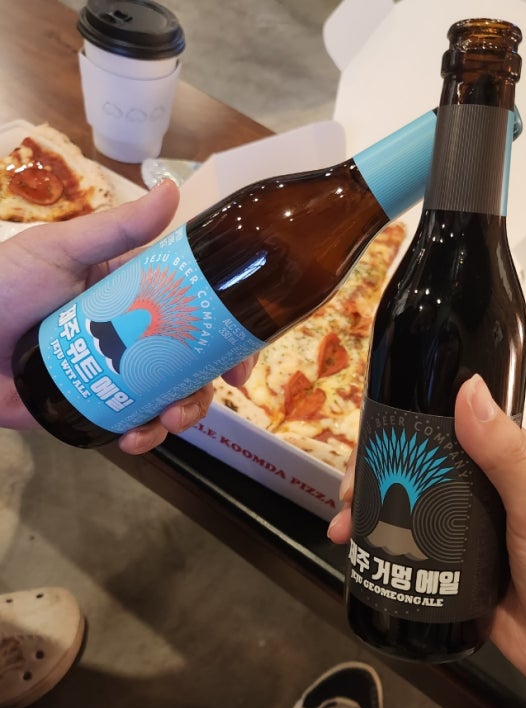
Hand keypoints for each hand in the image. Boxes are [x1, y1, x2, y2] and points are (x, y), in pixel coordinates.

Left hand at [0, 180, 254, 453]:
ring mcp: (117, 374)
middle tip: (206, 397)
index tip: (241, 357)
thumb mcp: (62, 251)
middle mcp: (134, 335)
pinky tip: (137, 438)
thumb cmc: (3, 286)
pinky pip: (133, 424)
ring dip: (181, 414)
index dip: (225, 337)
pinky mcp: (94, 407)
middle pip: (190, 363)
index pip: (194, 313)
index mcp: (136, 294)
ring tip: (168, 422)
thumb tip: (173, 190)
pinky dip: (144, 436)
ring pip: (169, 397)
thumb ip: (118, 228)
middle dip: (205, 386)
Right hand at [329, 375, 525, 707]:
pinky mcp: (445, 562)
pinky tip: (356, 549)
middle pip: (411, 464)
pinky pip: (404, 542)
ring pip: (401, 502)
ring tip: (345, 525)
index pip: (442, 424)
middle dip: (372, 470)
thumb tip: (469, 391)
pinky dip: (376, 541)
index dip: (400, 425)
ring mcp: (457, 524)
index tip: (369, 439)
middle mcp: (475, 485)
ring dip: (367, 507)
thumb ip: (507, 452)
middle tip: (350, 491)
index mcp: (501, 458)